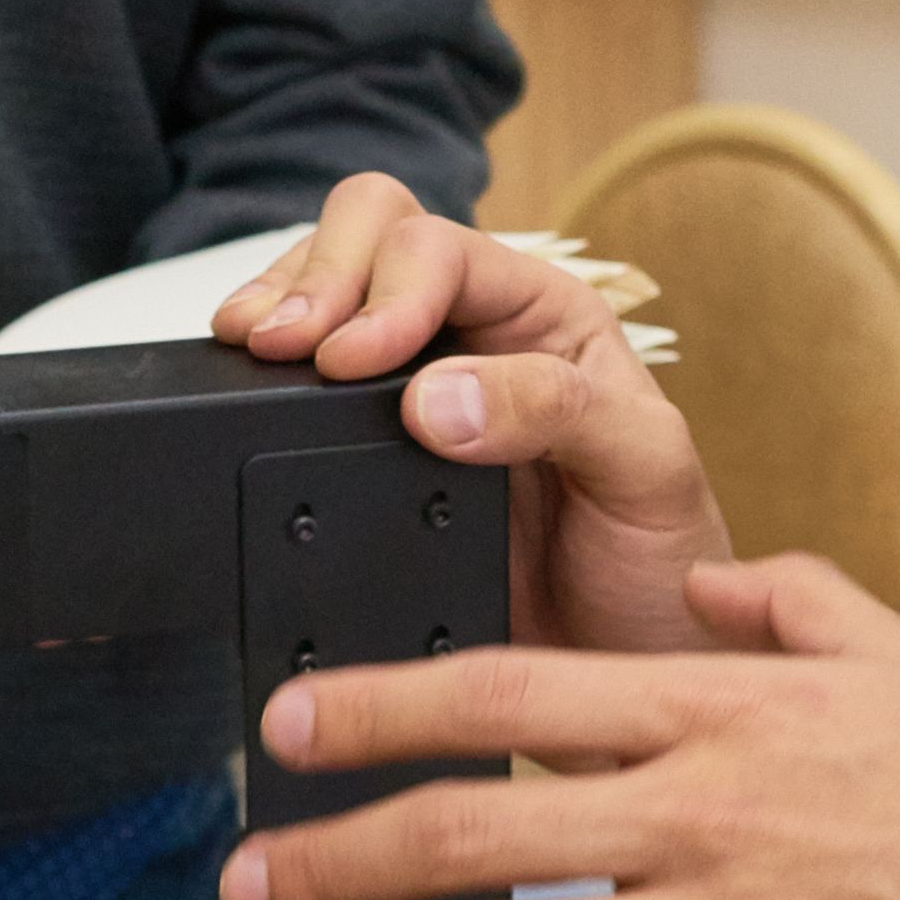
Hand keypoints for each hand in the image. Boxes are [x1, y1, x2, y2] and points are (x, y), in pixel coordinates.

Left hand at [215, 555, 899, 899]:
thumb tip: (718, 575)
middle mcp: (705, 810)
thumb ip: (791, 600)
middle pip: (473, 823)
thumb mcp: (898, 652)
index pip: (509, 688)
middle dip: (335, 854)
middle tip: (245, 880)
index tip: (290, 724)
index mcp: (723, 708)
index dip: (381, 704)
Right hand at [219, 173, 737, 662]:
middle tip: (277, 343)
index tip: (351, 359)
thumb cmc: (657, 565)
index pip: (444, 250)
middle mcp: (472, 336)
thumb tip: (435, 396)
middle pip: (373, 230)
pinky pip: (299, 388)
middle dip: (317, 273)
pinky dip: (258, 373)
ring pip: (323, 285)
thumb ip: (560, 411)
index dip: (386, 291)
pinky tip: (241, 391)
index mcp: (545, 317)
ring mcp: (407, 393)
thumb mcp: (647, 472)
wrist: (621, 669)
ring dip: (277, 301)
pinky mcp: (361, 458)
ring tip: (245, 349)